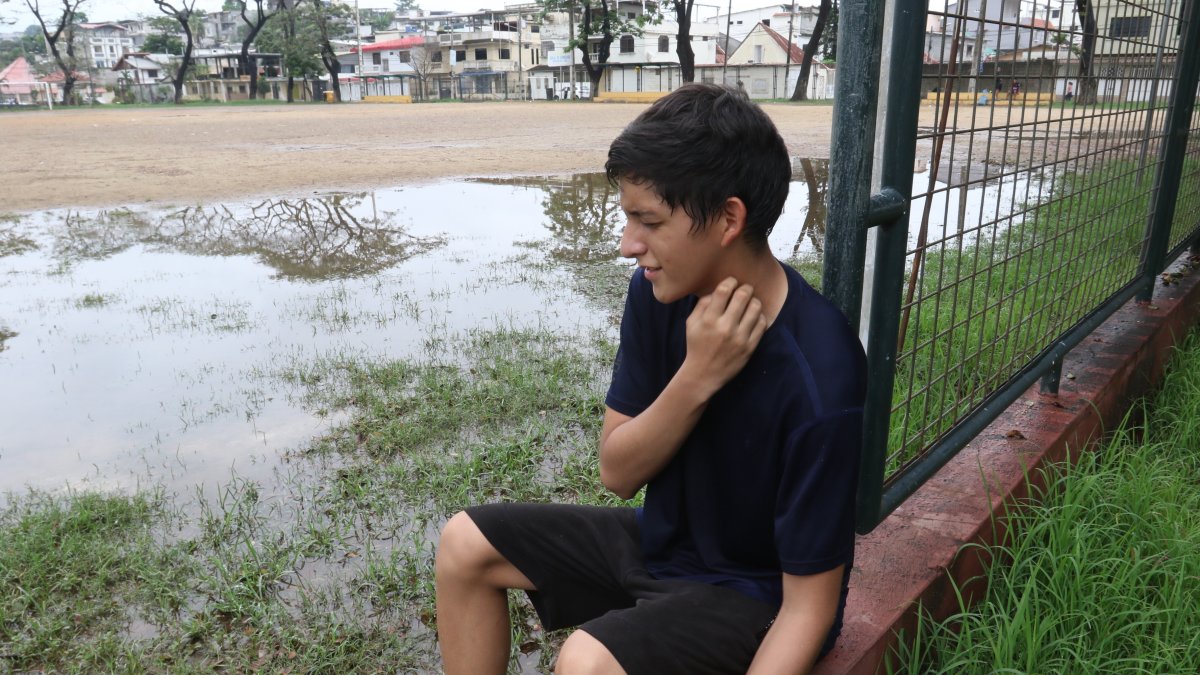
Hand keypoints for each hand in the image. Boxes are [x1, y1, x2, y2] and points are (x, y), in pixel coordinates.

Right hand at [682, 277, 768, 396]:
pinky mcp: (750, 347)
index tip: (732, 282)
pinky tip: (753, 317)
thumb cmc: (697, 346)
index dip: (730, 281)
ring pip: (755, 308)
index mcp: (709, 320)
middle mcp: (725, 327)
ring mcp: (739, 338)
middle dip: (745, 288)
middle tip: (744, 290)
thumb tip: (717, 290)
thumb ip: (702, 305)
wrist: (703, 374)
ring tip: (750, 303)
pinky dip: (759, 316)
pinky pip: (761, 323)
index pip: (724, 291)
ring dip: (753, 301)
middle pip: (742, 296)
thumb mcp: (691, 324)